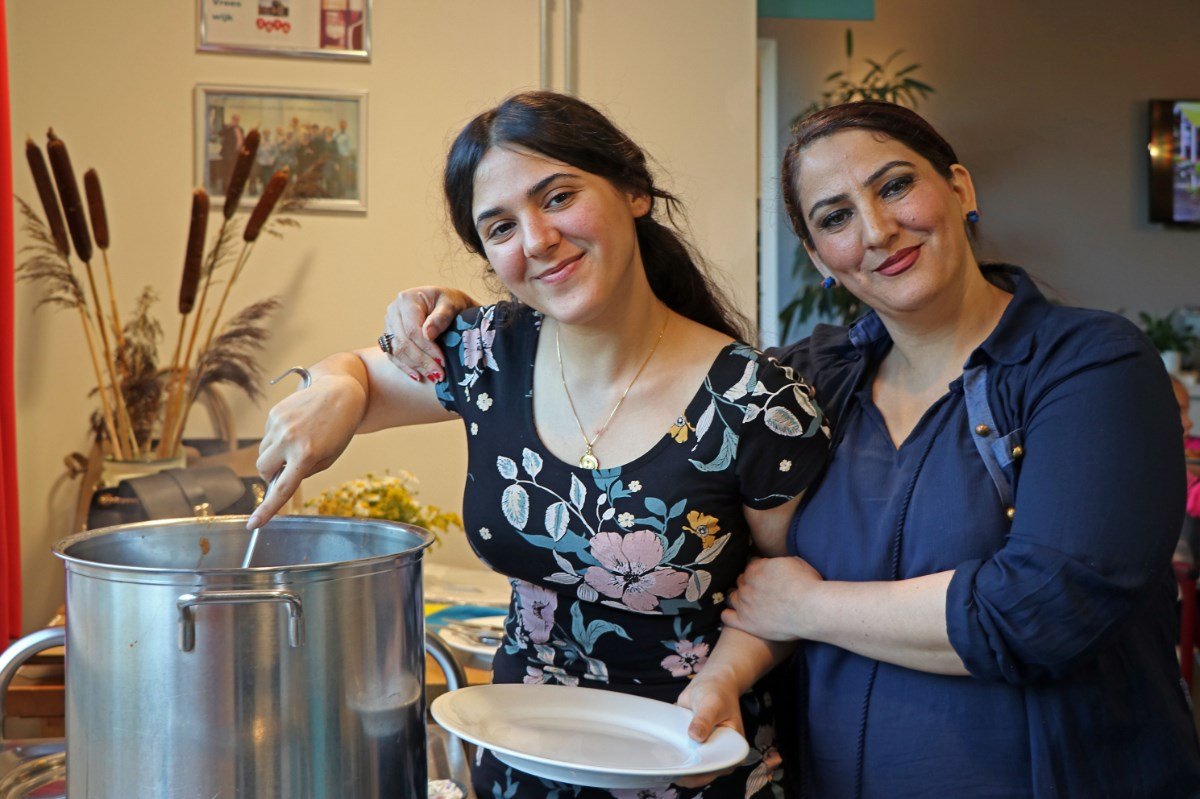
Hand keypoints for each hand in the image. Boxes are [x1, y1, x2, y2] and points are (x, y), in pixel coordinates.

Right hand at [247, 374, 366, 527]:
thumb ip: (304, 471)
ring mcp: (279, 424)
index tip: (252, 524)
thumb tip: (278, 478)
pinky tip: (295, 429)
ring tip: (296, 444)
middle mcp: (289, 439)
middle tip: (287, 469)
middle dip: (271, 475)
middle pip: (263, 470)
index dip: (266, 510)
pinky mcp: (273, 413)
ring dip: (274, 456)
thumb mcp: (329, 457)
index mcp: (306, 455)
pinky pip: (267, 435)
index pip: (282, 488)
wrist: (340, 392)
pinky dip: (277, 439)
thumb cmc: (338, 429)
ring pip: (262, 453)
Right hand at [382, 286, 475, 381]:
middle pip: (403, 342)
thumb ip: (441, 317)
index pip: (412, 329)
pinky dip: (405, 367)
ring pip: (397, 351)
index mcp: (406, 299)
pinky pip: (393, 355)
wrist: (446, 303)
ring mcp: (389, 324)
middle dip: (422, 361)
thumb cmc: (451, 302)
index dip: (427, 348)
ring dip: (415, 366)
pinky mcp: (390, 336)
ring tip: (434, 376)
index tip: (442, 361)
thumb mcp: (452, 304)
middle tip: (440, 374)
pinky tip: (418, 375)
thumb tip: (428, 334)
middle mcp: (393, 311)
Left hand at [673, 672, 744, 787]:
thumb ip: (704, 720)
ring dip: (677, 762)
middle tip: (668, 763)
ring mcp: (705, 750)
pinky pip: (682, 753)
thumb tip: (695, 736)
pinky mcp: (693, 744)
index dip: (698, 773)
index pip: (714, 770)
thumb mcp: (712, 704)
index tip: (681, 771)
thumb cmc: (718, 692)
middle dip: (685, 769)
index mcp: (732, 750)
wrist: (711, 681)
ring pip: (689, 764)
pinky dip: (673, 753)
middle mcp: (719, 754)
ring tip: (664, 758)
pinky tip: (662, 752)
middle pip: (700, 771)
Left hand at [723, 556, 820, 640]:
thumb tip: (776, 562)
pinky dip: (729, 615)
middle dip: (748, 584)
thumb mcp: (795, 562)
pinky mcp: (745, 623)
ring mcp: (744, 604)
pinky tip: (736, 616)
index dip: (757, 571)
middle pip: (740, 581)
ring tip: (747, 604)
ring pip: (732, 597)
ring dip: (738, 598)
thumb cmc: (809, 585)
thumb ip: (779, 561)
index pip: (750, 566)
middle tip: (759, 592)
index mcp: (757, 568)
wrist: (811, 609)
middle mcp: (747, 584)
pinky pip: (726, 617)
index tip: (764, 577)